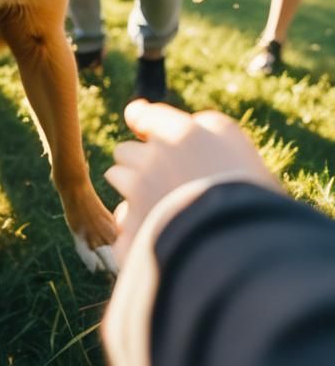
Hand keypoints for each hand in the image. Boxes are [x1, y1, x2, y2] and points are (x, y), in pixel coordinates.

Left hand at [105, 100, 279, 266]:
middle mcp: (151, 161)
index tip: (142, 126)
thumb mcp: (240, 148)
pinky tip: (160, 239)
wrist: (250, 257)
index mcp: (179, 136)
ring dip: (133, 191)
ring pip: (118, 181)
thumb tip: (190, 124)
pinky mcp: (131, 235)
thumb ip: (209, 126)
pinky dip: (135, 231)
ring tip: (164, 208)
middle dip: (139, 162)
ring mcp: (137, 198)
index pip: (143, 115)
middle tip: (165, 179)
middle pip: (125, 152)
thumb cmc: (254, 199)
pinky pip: (122, 225)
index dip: (142, 120)